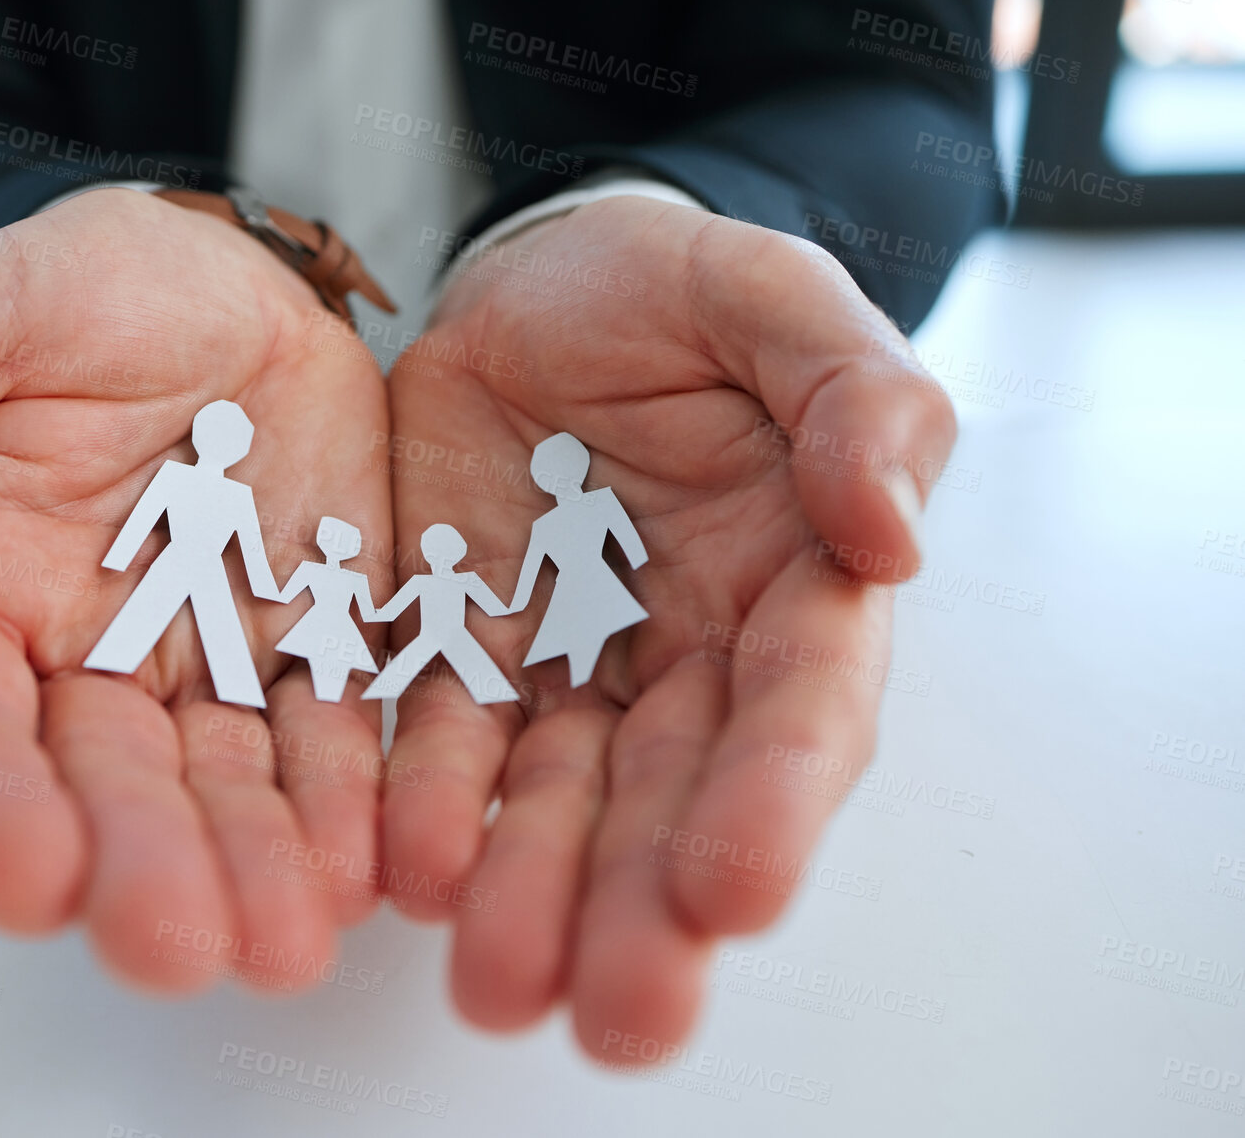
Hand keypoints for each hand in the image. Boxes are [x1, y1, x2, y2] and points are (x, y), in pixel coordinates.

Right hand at [0, 189, 392, 992]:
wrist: (223, 275)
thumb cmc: (78, 287)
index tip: (24, 880)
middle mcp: (88, 656)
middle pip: (108, 784)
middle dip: (142, 868)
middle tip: (180, 949)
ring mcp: (211, 659)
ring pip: (229, 786)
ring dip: (256, 867)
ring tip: (291, 943)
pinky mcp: (321, 640)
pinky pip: (339, 732)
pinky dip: (355, 799)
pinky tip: (376, 861)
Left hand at [380, 197, 953, 1058]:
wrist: (538, 282)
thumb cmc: (672, 289)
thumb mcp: (772, 300)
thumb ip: (853, 397)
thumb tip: (890, 530)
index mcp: (792, 582)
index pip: (800, 708)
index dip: (773, 799)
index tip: (735, 891)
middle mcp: (686, 652)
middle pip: (675, 795)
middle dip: (648, 906)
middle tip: (622, 1014)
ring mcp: (567, 662)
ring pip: (556, 798)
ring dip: (533, 893)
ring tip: (500, 984)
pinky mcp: (458, 649)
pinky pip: (440, 742)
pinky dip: (425, 808)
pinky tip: (406, 870)